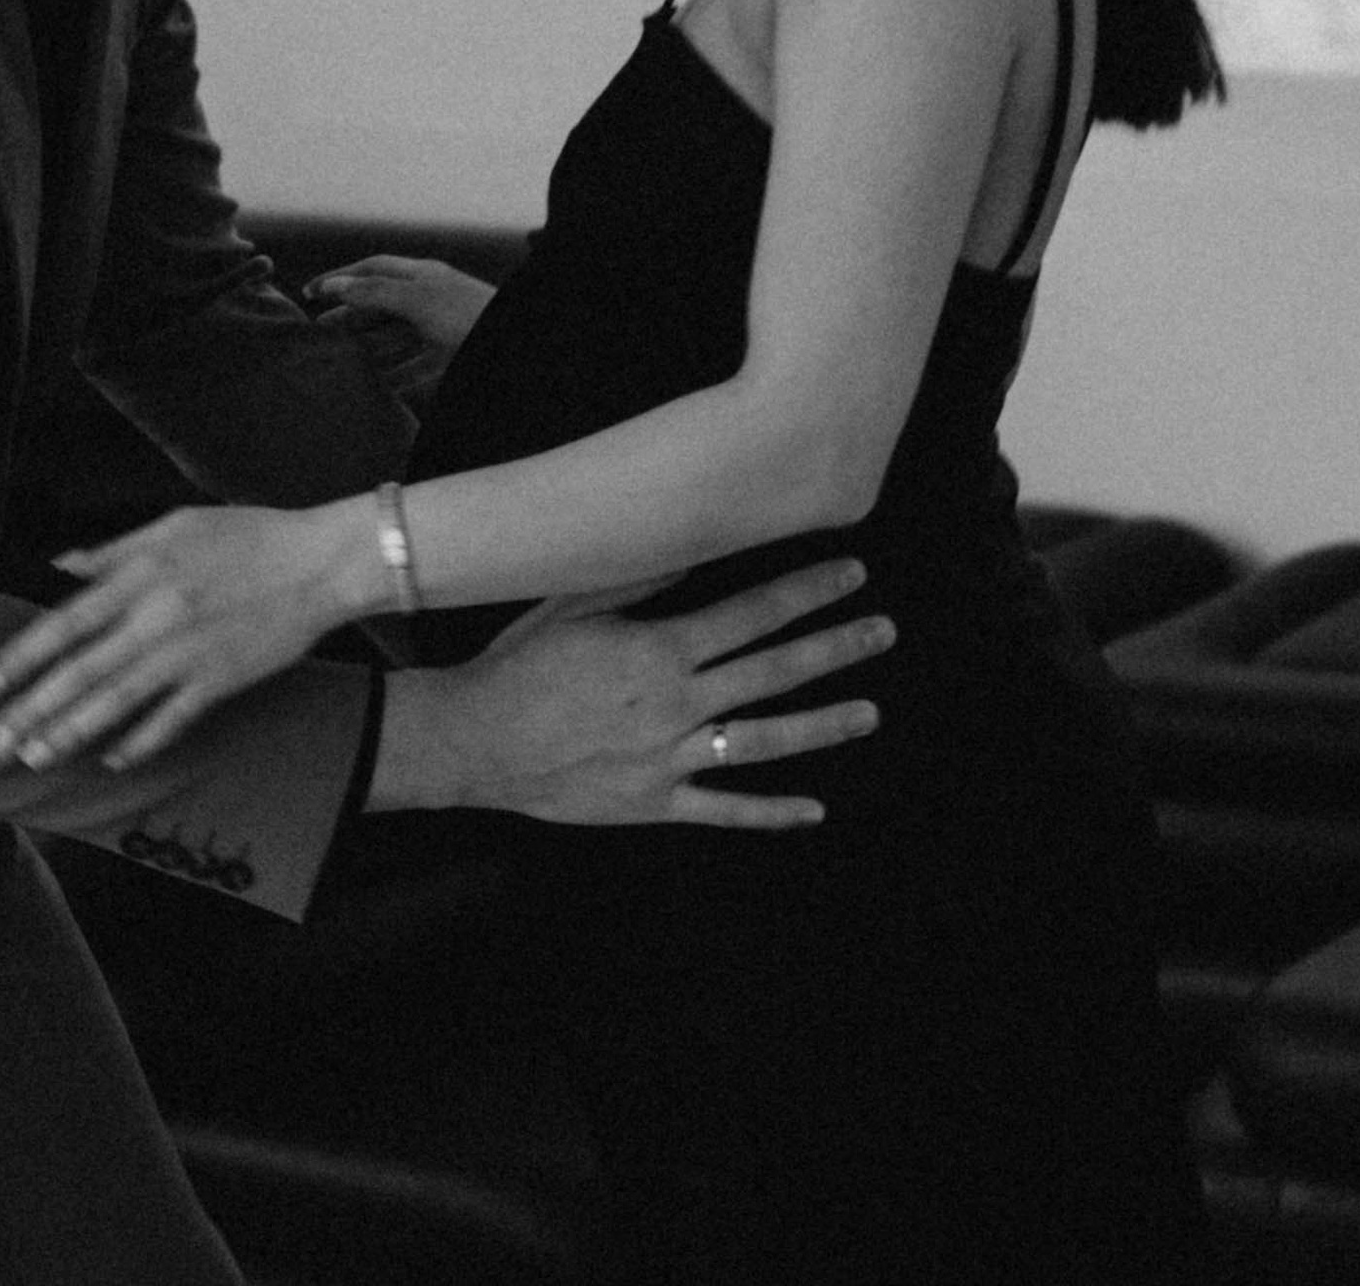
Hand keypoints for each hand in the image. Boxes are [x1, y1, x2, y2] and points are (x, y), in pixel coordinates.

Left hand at [0, 497, 365, 771]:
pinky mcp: (219, 681)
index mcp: (144, 573)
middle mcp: (158, 617)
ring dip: (69, 732)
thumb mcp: (177, 525)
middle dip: (32, 708)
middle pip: (82, 671)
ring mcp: (188, 654)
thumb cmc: (248, 535)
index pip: (67, 620)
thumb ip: (116, 550)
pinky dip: (138, 742)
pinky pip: (169, 720)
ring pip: (115, 702)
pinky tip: (110, 758)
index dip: (24, 655)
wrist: (318, 563)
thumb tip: (62, 566)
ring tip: (34, 757)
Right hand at [305, 253, 496, 399]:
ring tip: (339, 362)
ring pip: (395, 338)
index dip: (340, 278)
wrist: (517, 346)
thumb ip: (376, 293)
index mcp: (422, 275)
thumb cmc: (471, 314)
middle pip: (381, 305)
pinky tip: (376, 388)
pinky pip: (414, 367)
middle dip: (349, 317)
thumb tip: (337, 285)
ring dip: (368, 349)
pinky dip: (394, 377)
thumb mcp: (418, 300)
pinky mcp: (450, 358)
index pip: (373, 269)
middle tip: (318, 334)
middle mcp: (429, 298)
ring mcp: (440, 329)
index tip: (310, 293)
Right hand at [386, 559, 894, 828]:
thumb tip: (701, 547)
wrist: (475, 739)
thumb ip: (644, 578)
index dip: (806, 590)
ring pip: (763, 741)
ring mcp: (670, 758)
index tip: (851, 571)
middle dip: (833, 647)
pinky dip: (770, 813)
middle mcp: (677, 703)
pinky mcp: (655, 803)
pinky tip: (814, 810)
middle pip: (773, 670)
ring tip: (872, 711)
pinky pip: (723, 810)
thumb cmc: (522, 663)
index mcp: (662, 649)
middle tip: (884, 629)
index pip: (753, 612)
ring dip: (822, 725)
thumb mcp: (580, 603)